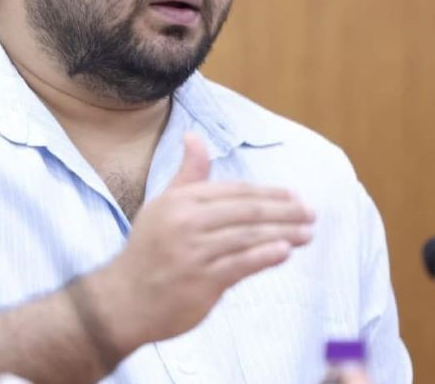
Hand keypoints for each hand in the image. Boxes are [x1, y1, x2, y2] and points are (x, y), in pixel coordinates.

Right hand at [83, 132, 314, 353]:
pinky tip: (284, 251)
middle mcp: (186, 222)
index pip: (235, 191)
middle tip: (311, 213)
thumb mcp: (163, 205)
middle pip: (247, 211)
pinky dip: (264, 256)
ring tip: (307, 234)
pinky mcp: (200, 281)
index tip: (295, 196)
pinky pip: (239, 265)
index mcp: (180, 200)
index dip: (269, 193)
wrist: (124, 299)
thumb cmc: (148, 249)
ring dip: (283, 233)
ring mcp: (193, 252)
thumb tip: (192, 135)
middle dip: (284, 211)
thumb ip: (187, 174)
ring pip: (248, 236)